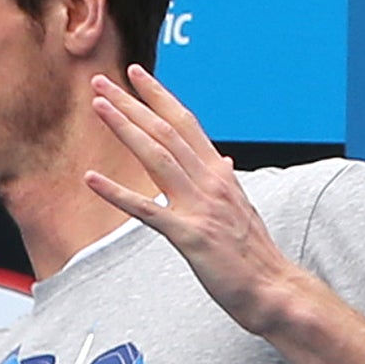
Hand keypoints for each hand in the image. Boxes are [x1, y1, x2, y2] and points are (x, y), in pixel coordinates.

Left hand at [85, 65, 314, 336]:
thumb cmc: (252, 255)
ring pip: (156, 156)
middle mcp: (211, 181)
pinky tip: (91, 179)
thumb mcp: (240, 209)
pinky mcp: (189, 234)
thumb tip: (225, 163)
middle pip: (166, 130)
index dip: (159, 96)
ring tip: (98, 107)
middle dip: (132, 103)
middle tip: (101, 82)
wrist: (273, 288)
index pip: (186, 123)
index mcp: (220, 173)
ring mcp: (200, 206)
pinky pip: (146, 209)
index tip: (136, 75)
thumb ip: (226, 184)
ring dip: (125, 128)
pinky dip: (116, 192)